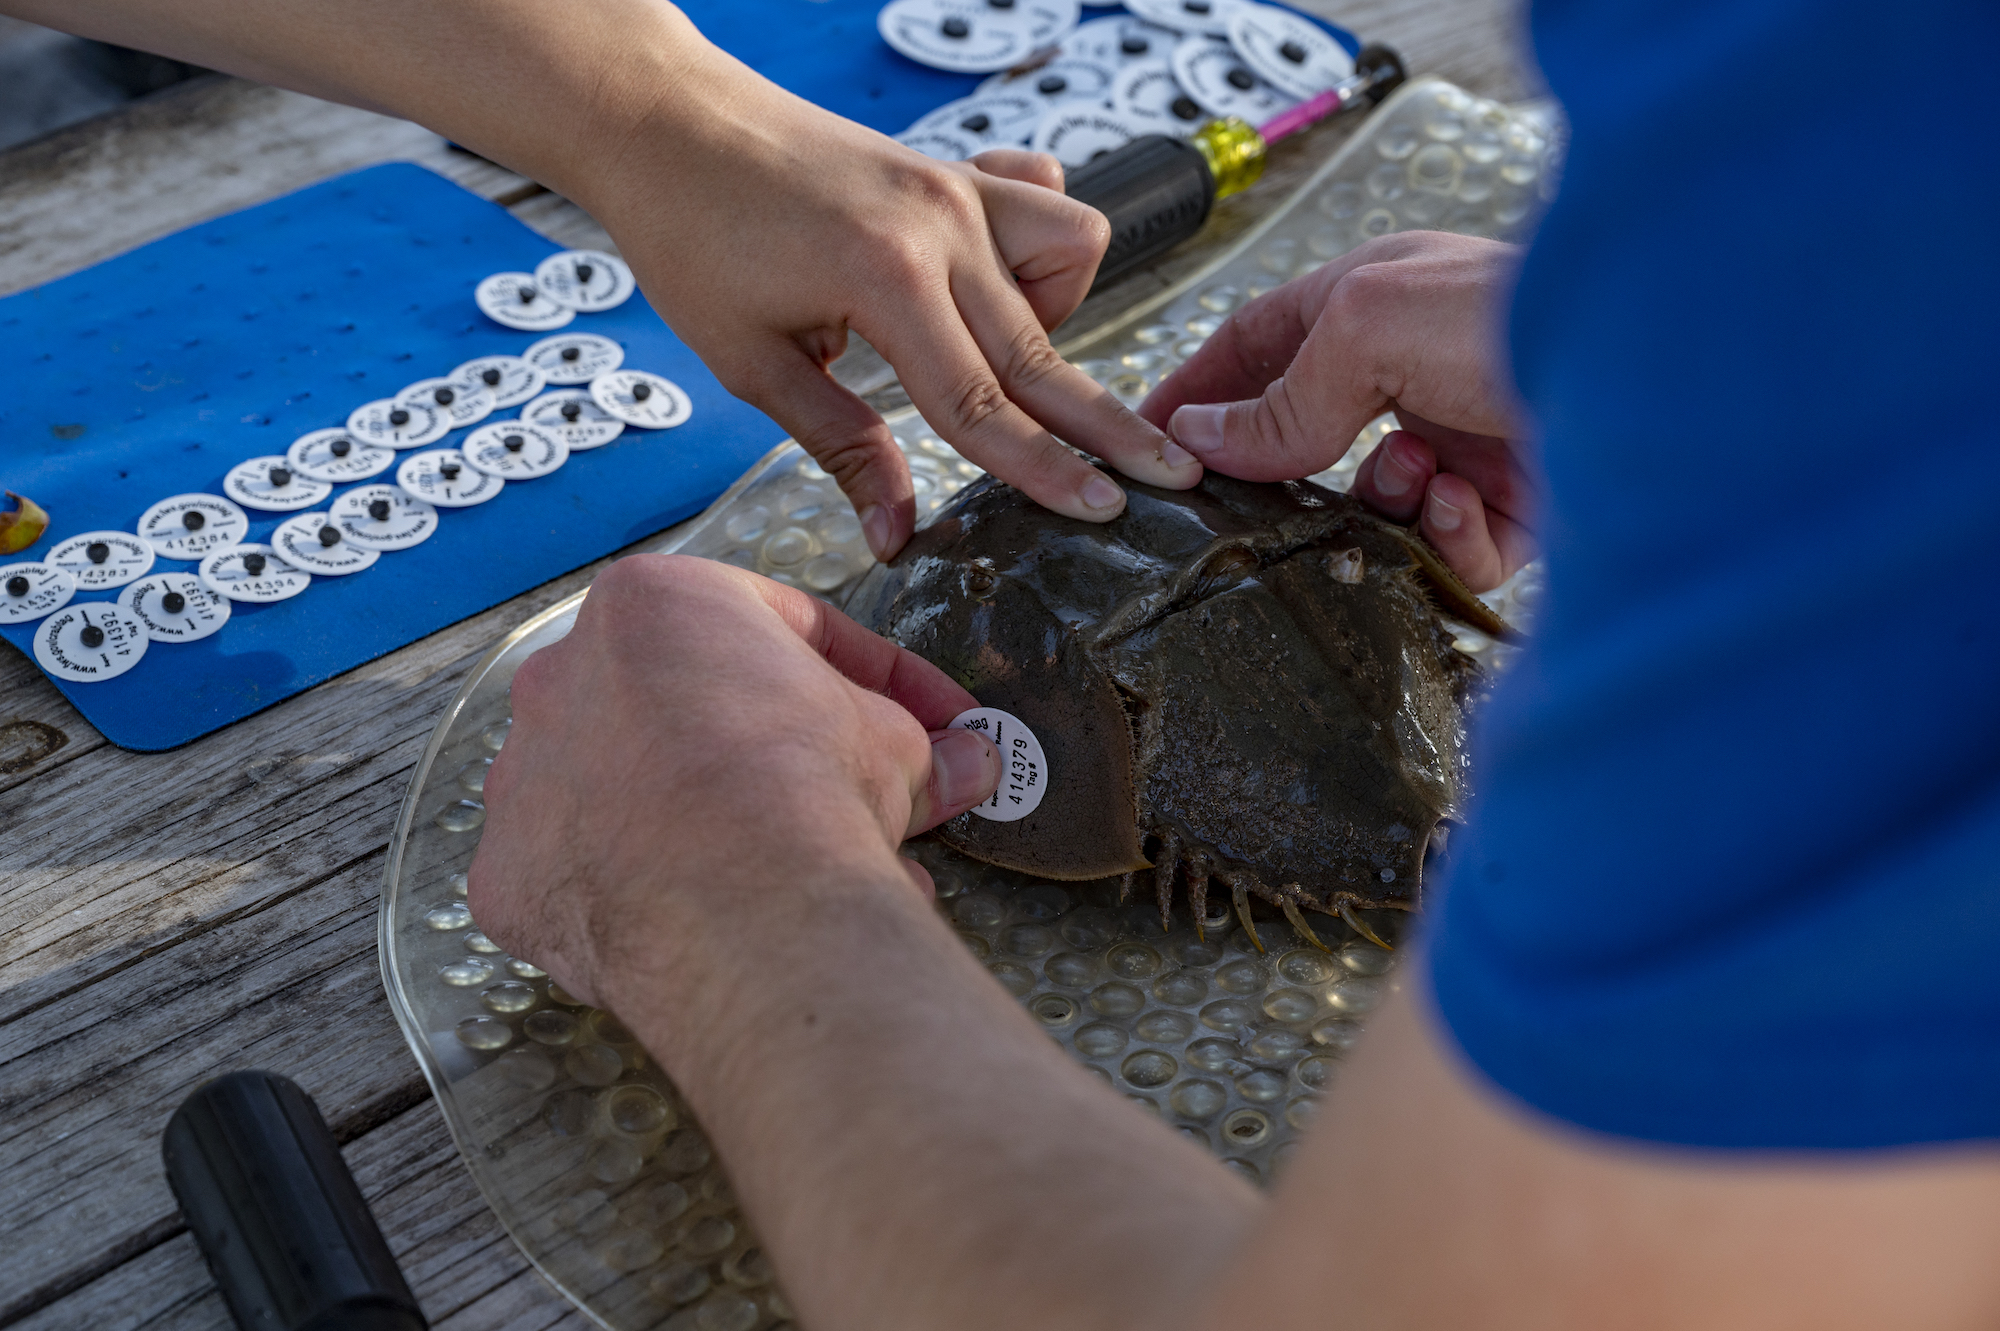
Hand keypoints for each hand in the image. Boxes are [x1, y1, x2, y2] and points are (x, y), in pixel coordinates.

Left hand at [465, 554, 999, 1009]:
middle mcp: (564, 673)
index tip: (922, 719)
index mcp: (654, 603)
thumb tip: (970, 762)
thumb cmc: (804, 790)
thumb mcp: (894, 743)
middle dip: (774, 754)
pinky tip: (710, 921)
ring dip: (703, 823)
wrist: (740, 903)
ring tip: (790, 881)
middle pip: (690, 710)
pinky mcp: (509, 872)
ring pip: (630, 792)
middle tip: (852, 800)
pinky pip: (590, 876)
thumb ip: (919, 740)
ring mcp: (525, 775)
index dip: (872, 677)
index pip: (782, 628)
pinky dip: (645, 893)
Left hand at [587, 40, 1200, 560]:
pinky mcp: (955, 168)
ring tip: (991, 354)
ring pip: (1071, 254)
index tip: (1106, 512)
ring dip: (1057, 319)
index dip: (1046, 470)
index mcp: (887, 278)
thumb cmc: (691, 236)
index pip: (982, 403)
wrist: (666, 122)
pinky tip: (989, 281)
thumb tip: (899, 536)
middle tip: (1167, 476)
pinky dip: (1040, 250)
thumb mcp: (753, 364)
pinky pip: (1043, 203)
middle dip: (1109, 423)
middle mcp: (942, 226)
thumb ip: (842, 447)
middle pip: (1044, 350)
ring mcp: (956, 188)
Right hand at [1139, 231, 1535, 590]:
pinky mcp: (1519, 505)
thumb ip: (1284, 390)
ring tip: (1419, 478)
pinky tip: (1468, 501)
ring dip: (1383, 501)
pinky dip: (1448, 536)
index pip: (1255, 347)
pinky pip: (1450, 548)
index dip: (1197, 394)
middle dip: (1289, 474)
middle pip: (1312, 439)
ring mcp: (1467, 438)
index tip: (1145, 446)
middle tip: (1253, 508)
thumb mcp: (1370, 327)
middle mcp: (1417, 369)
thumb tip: (1202, 441)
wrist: (1670, 375)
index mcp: (1371, 301)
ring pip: (1377, 504)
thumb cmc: (1520, 312)